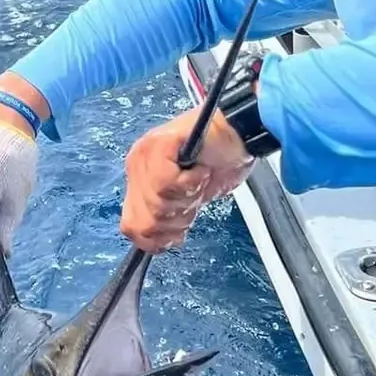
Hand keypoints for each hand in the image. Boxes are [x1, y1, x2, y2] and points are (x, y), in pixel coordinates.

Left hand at [120, 106, 252, 252]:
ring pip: (157, 206)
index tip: (180, 227)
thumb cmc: (221, 162)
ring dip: (187, 200)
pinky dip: (192, 184)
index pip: (133, 228)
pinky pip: (167, 184)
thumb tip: (151, 242)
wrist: (241, 133)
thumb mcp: (189, 201)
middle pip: (144, 223)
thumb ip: (166, 218)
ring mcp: (146, 154)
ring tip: (198, 180)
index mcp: (140, 180)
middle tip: (194, 197)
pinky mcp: (161, 144)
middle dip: (176, 221)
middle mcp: (137, 165)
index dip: (160, 237)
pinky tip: (200, 169)